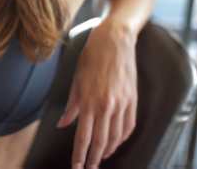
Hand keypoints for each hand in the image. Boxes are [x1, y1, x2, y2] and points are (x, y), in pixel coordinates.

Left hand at [56, 23, 137, 167]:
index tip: (77, 166)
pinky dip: (122, 138)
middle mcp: (106, 106)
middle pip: (100, 141)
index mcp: (89, 101)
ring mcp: (122, 104)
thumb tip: (63, 124)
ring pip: (116, 137)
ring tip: (100, 158)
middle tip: (88, 167)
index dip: (80, 155)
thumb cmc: (92, 57)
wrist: (115, 41)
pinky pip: (128, 126)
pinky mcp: (133, 100)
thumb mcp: (76, 80)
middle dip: (93, 158)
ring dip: (108, 150)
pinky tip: (116, 142)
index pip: (83, 137)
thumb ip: (72, 106)